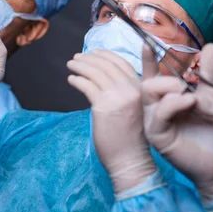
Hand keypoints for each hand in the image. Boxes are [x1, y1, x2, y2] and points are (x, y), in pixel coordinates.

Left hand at [67, 50, 155, 193]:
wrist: (131, 159)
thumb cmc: (131, 138)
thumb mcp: (135, 109)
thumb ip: (124, 93)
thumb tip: (104, 80)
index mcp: (141, 89)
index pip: (123, 63)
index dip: (107, 55)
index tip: (95, 52)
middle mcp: (132, 89)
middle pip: (108, 65)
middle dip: (90, 58)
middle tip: (77, 57)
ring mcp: (119, 97)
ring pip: (96, 73)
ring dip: (81, 66)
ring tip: (71, 65)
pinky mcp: (104, 106)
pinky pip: (87, 86)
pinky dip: (78, 80)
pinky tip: (71, 80)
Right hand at [141, 43, 212, 202]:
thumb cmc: (209, 129)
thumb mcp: (211, 96)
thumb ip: (208, 73)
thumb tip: (209, 46)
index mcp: (164, 98)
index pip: (151, 75)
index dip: (148, 59)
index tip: (147, 42)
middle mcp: (154, 108)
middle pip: (147, 82)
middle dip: (166, 79)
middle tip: (187, 86)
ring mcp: (152, 121)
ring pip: (149, 93)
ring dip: (172, 88)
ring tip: (192, 98)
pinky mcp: (156, 135)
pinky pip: (159, 113)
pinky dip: (175, 103)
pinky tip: (190, 103)